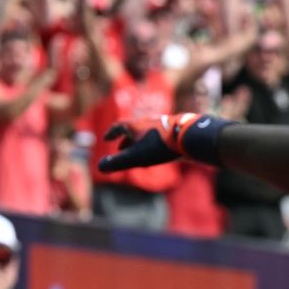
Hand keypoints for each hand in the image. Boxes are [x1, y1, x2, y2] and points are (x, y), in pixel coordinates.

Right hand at [98, 113, 222, 172]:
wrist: (189, 136)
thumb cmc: (160, 145)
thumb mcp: (136, 156)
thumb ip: (117, 162)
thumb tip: (99, 167)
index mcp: (135, 125)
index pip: (119, 127)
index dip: (111, 133)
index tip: (106, 138)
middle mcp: (147, 121)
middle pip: (133, 129)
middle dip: (125, 140)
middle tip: (121, 150)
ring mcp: (162, 123)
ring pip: (146, 132)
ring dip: (139, 142)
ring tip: (139, 153)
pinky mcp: (175, 129)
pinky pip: (159, 135)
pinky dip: (153, 143)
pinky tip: (159, 151)